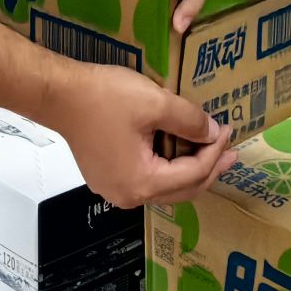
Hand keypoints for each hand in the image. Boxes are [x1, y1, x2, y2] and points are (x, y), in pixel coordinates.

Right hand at [38, 61, 238, 206]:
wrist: (59, 94)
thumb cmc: (105, 98)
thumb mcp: (155, 103)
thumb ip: (190, 121)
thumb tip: (213, 133)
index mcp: (143, 183)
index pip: (193, 174)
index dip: (215, 152)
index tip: (229, 130)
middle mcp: (129, 196)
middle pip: (182, 190)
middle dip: (209, 169)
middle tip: (231, 151)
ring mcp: (115, 189)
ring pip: (165, 187)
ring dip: (190, 169)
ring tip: (210, 150)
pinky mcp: (107, 177)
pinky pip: (147, 178)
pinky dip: (168, 167)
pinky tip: (178, 150)